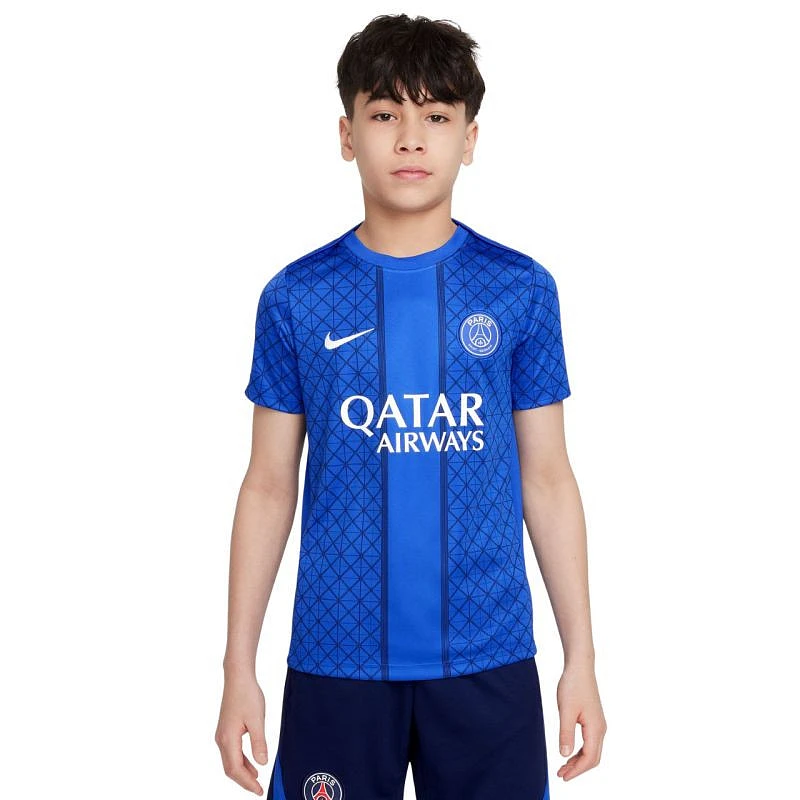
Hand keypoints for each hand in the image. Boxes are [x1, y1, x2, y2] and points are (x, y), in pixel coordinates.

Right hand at [215, 672, 269, 794]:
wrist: (238, 678)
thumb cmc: (247, 695)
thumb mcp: (257, 719)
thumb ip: (259, 742)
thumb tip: (262, 763)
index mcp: (228, 739)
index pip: (235, 769)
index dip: (247, 783)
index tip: (259, 790)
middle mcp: (221, 739)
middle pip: (230, 769)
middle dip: (244, 781)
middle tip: (258, 789)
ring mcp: (222, 735)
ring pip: (230, 761)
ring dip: (242, 772)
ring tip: (256, 779)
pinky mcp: (226, 730)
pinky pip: (231, 752)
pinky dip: (241, 761)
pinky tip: (252, 763)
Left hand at [555, 662, 606, 780]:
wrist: (580, 667)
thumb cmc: (573, 685)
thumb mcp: (566, 710)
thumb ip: (566, 733)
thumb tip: (564, 755)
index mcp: (596, 728)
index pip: (589, 758)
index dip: (576, 770)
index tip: (563, 776)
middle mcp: (600, 728)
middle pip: (593, 758)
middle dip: (578, 769)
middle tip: (561, 774)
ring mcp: (598, 724)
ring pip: (592, 750)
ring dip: (578, 761)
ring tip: (563, 766)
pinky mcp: (594, 720)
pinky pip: (590, 742)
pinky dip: (580, 751)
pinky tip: (569, 751)